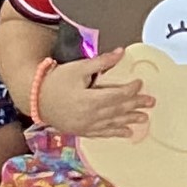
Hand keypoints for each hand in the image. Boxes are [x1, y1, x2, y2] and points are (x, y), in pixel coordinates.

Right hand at [41, 45, 155, 139]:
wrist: (35, 98)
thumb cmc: (56, 81)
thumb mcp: (78, 68)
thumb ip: (101, 62)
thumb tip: (121, 52)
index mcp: (90, 99)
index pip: (117, 95)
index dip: (131, 89)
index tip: (140, 83)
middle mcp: (90, 115)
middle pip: (118, 110)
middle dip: (136, 105)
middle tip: (151, 102)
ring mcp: (86, 125)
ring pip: (113, 123)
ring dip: (130, 120)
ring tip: (144, 119)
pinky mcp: (81, 130)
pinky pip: (102, 133)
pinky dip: (115, 133)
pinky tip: (127, 133)